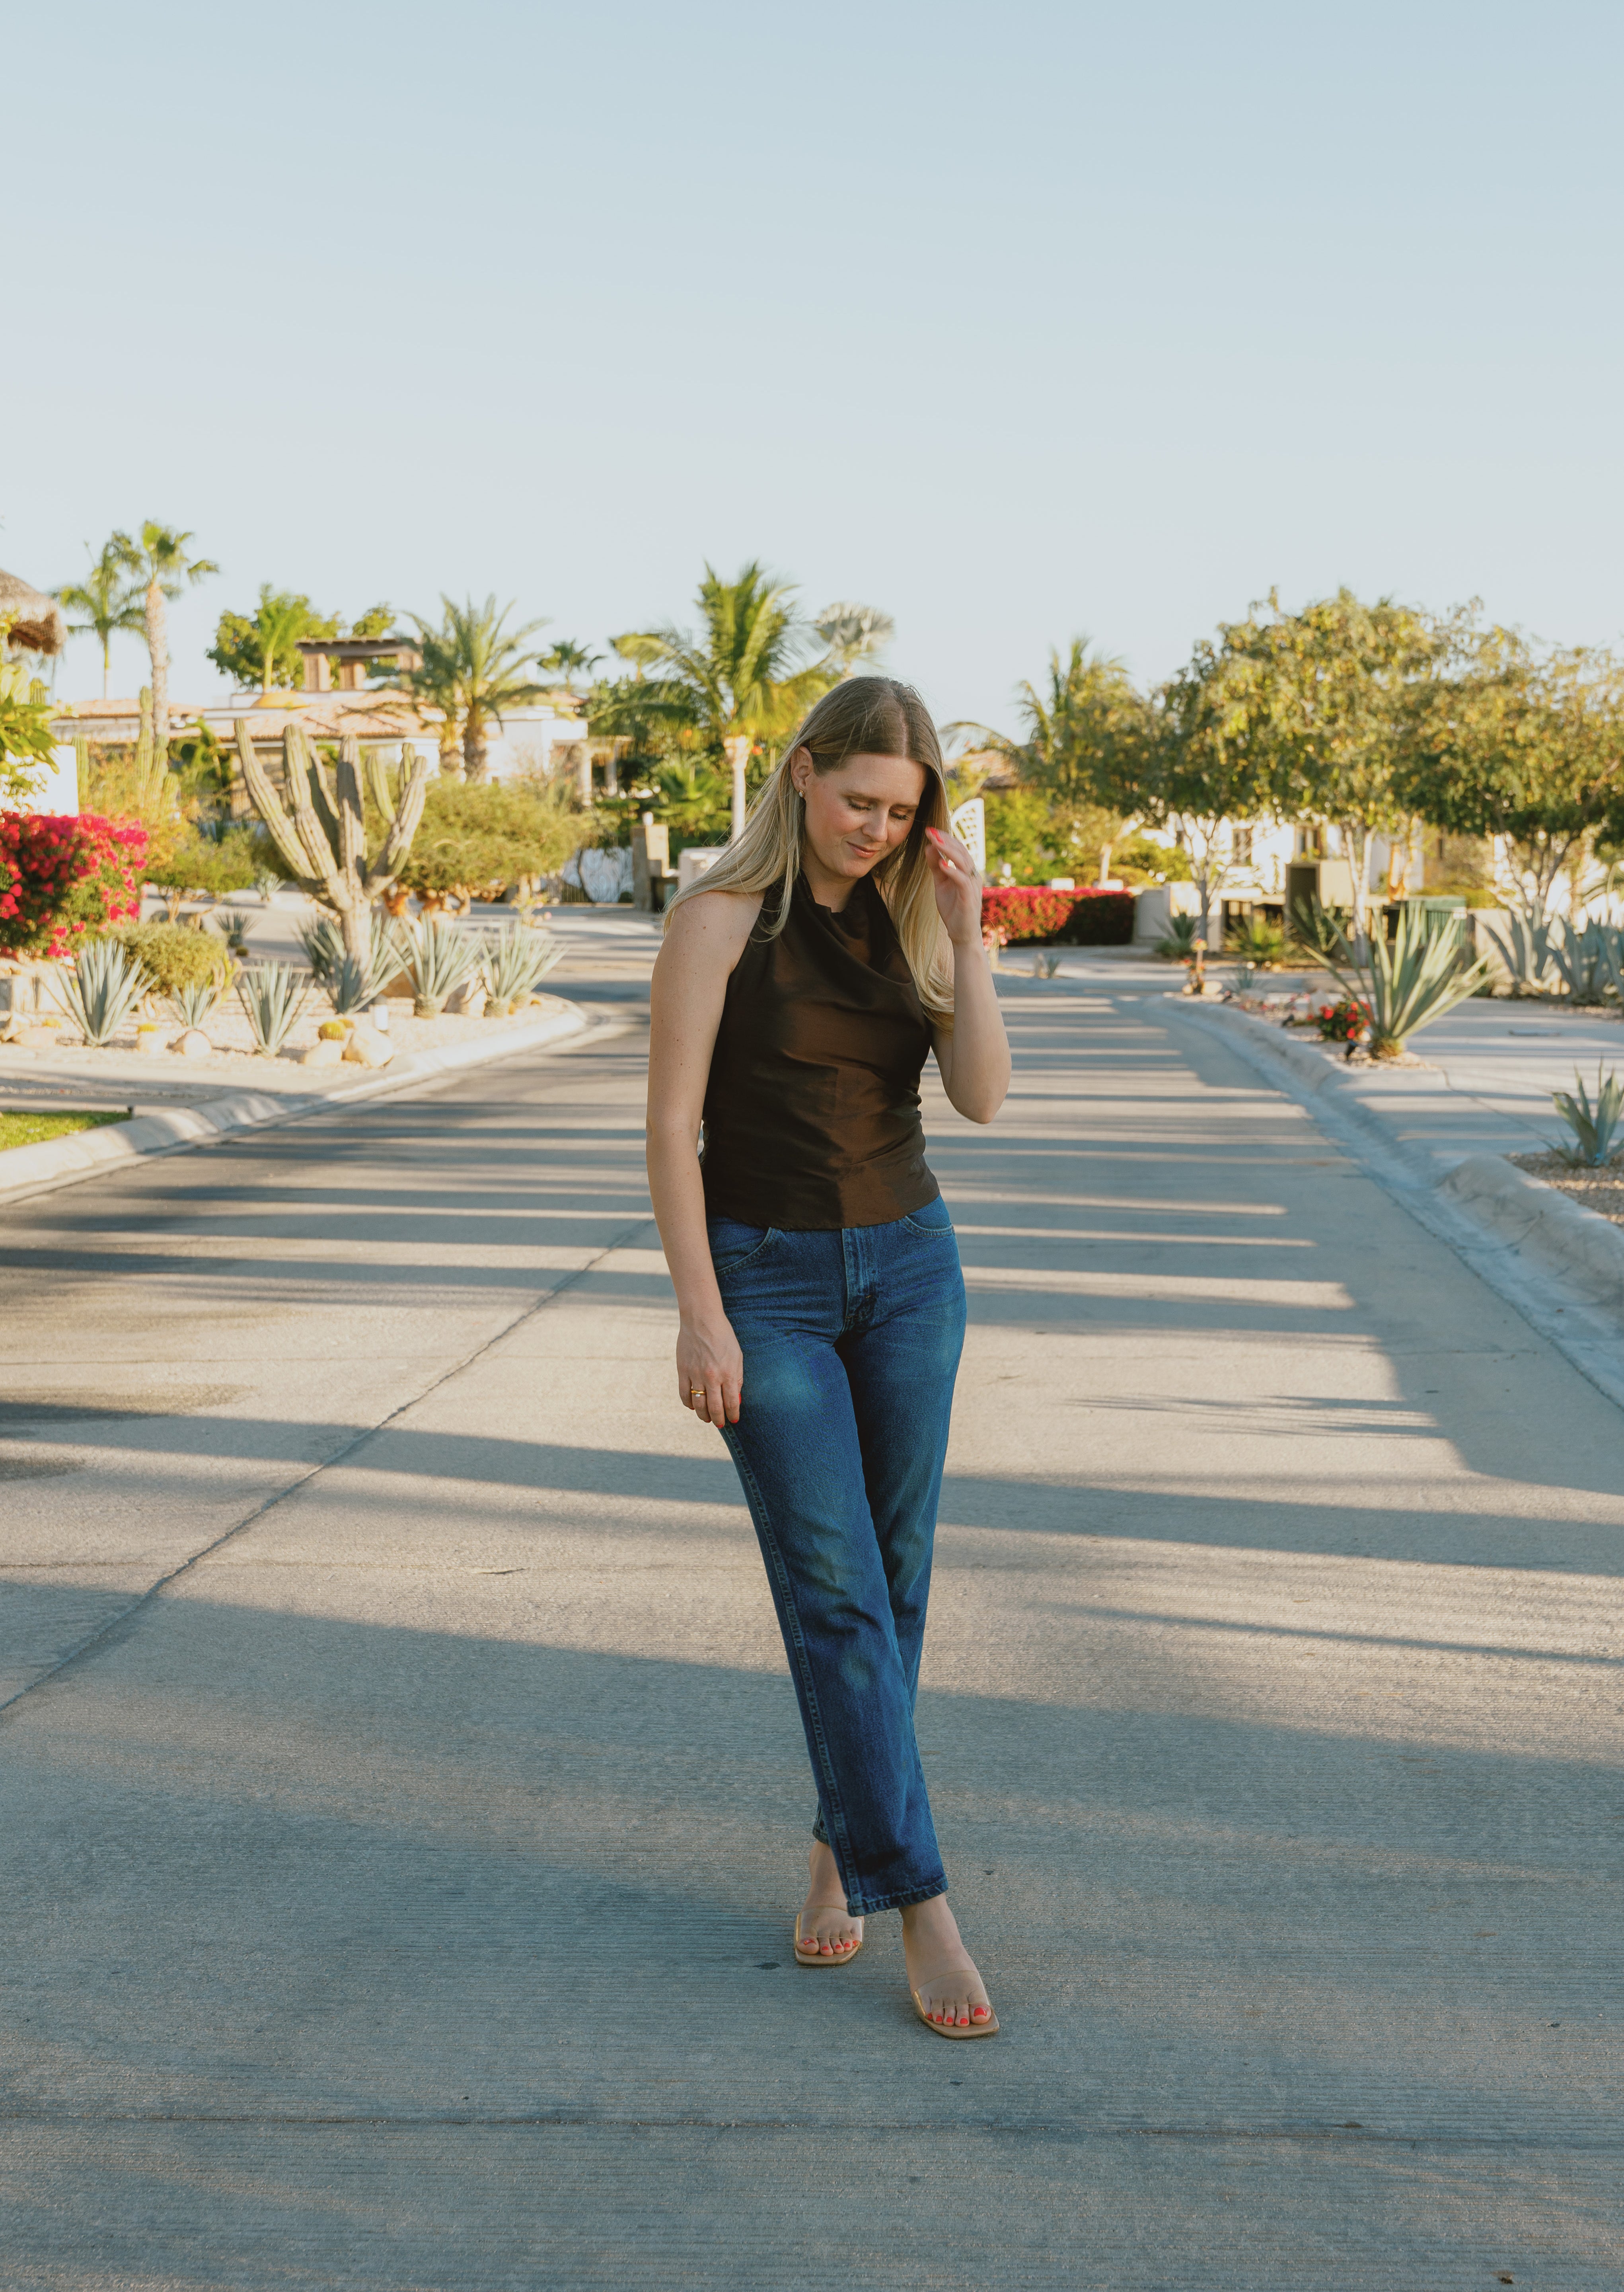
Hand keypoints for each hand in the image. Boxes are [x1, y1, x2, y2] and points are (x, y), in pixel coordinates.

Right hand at [676, 1308, 742, 1428]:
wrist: (701, 1320)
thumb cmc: (723, 1337)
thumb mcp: (737, 1356)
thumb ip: (737, 1378)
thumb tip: (735, 1398)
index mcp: (728, 1373)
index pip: (731, 1403)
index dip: (733, 1414)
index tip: (734, 1420)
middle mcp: (712, 1377)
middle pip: (715, 1408)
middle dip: (719, 1420)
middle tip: (720, 1424)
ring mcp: (695, 1375)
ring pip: (698, 1404)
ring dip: (703, 1415)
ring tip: (707, 1419)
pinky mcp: (682, 1371)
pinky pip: (684, 1394)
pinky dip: (688, 1404)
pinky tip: (693, 1406)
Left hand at [925, 825, 981, 945]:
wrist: (962, 933)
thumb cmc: (953, 908)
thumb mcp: (941, 883)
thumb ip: (936, 866)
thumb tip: (928, 847)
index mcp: (967, 871)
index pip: (958, 849)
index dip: (945, 838)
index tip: (930, 830)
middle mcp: (972, 875)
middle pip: (961, 852)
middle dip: (945, 840)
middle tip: (930, 831)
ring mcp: (973, 886)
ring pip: (963, 863)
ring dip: (948, 851)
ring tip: (934, 842)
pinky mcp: (969, 898)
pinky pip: (963, 881)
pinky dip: (953, 871)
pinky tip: (942, 865)